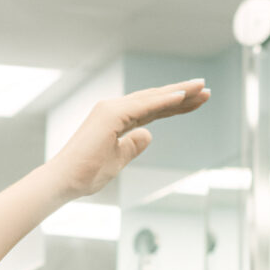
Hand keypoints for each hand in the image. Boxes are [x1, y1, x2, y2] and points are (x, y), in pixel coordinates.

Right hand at [44, 80, 210, 200]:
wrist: (63, 181)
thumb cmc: (85, 174)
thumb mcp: (118, 160)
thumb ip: (133, 146)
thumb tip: (148, 136)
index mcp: (115, 119)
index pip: (152, 110)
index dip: (175, 105)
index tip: (196, 102)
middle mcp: (113, 109)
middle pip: (155, 99)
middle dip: (182, 95)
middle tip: (206, 90)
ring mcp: (111, 109)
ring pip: (152, 98)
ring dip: (179, 93)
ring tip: (202, 89)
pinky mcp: (111, 115)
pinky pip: (144, 106)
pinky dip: (164, 101)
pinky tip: (183, 96)